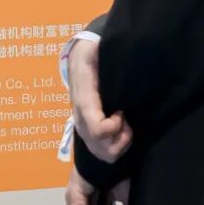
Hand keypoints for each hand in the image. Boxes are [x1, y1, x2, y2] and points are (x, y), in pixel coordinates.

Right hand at [69, 38, 132, 163]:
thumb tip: (125, 59)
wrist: (78, 58)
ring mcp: (82, 128)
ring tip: (124, 124)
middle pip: (102, 148)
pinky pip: (102, 153)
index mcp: (84, 101)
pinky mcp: (87, 133)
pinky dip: (116, 146)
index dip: (115, 127)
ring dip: (119, 144)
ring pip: (103, 155)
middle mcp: (80, 119)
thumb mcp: (96, 49)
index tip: (122, 110)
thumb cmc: (92, 54)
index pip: (97, 129)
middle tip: (125, 117)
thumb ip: (107, 56)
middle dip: (121, 137)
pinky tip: (119, 128)